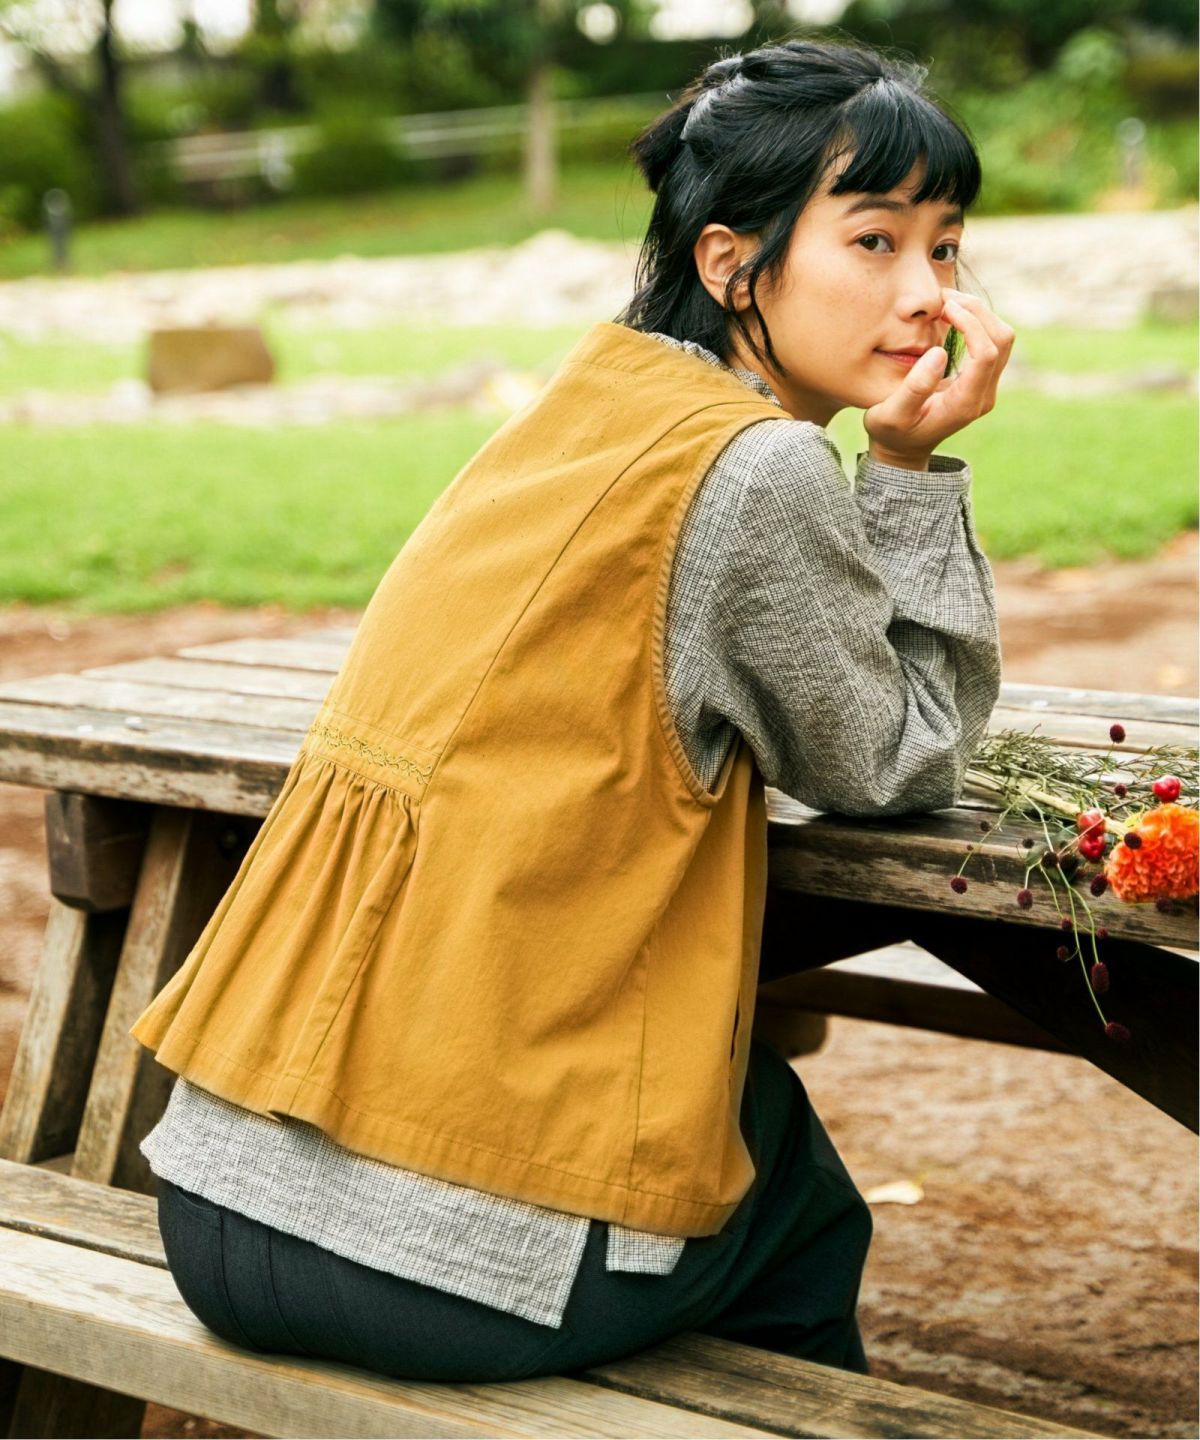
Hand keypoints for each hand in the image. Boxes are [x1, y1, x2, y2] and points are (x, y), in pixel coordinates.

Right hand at [864, 289, 1014, 467]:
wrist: (904, 448)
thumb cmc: (892, 433)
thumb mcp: (889, 416)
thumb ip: (913, 388)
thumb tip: (940, 353)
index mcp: (965, 404)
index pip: (986, 354)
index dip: (970, 323)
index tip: (944, 308)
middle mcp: (984, 396)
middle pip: (1002, 340)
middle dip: (977, 311)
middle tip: (945, 297)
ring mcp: (987, 387)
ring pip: (1002, 337)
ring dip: (979, 314)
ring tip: (948, 303)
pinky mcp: (983, 378)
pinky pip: (993, 341)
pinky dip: (977, 322)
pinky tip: (952, 315)